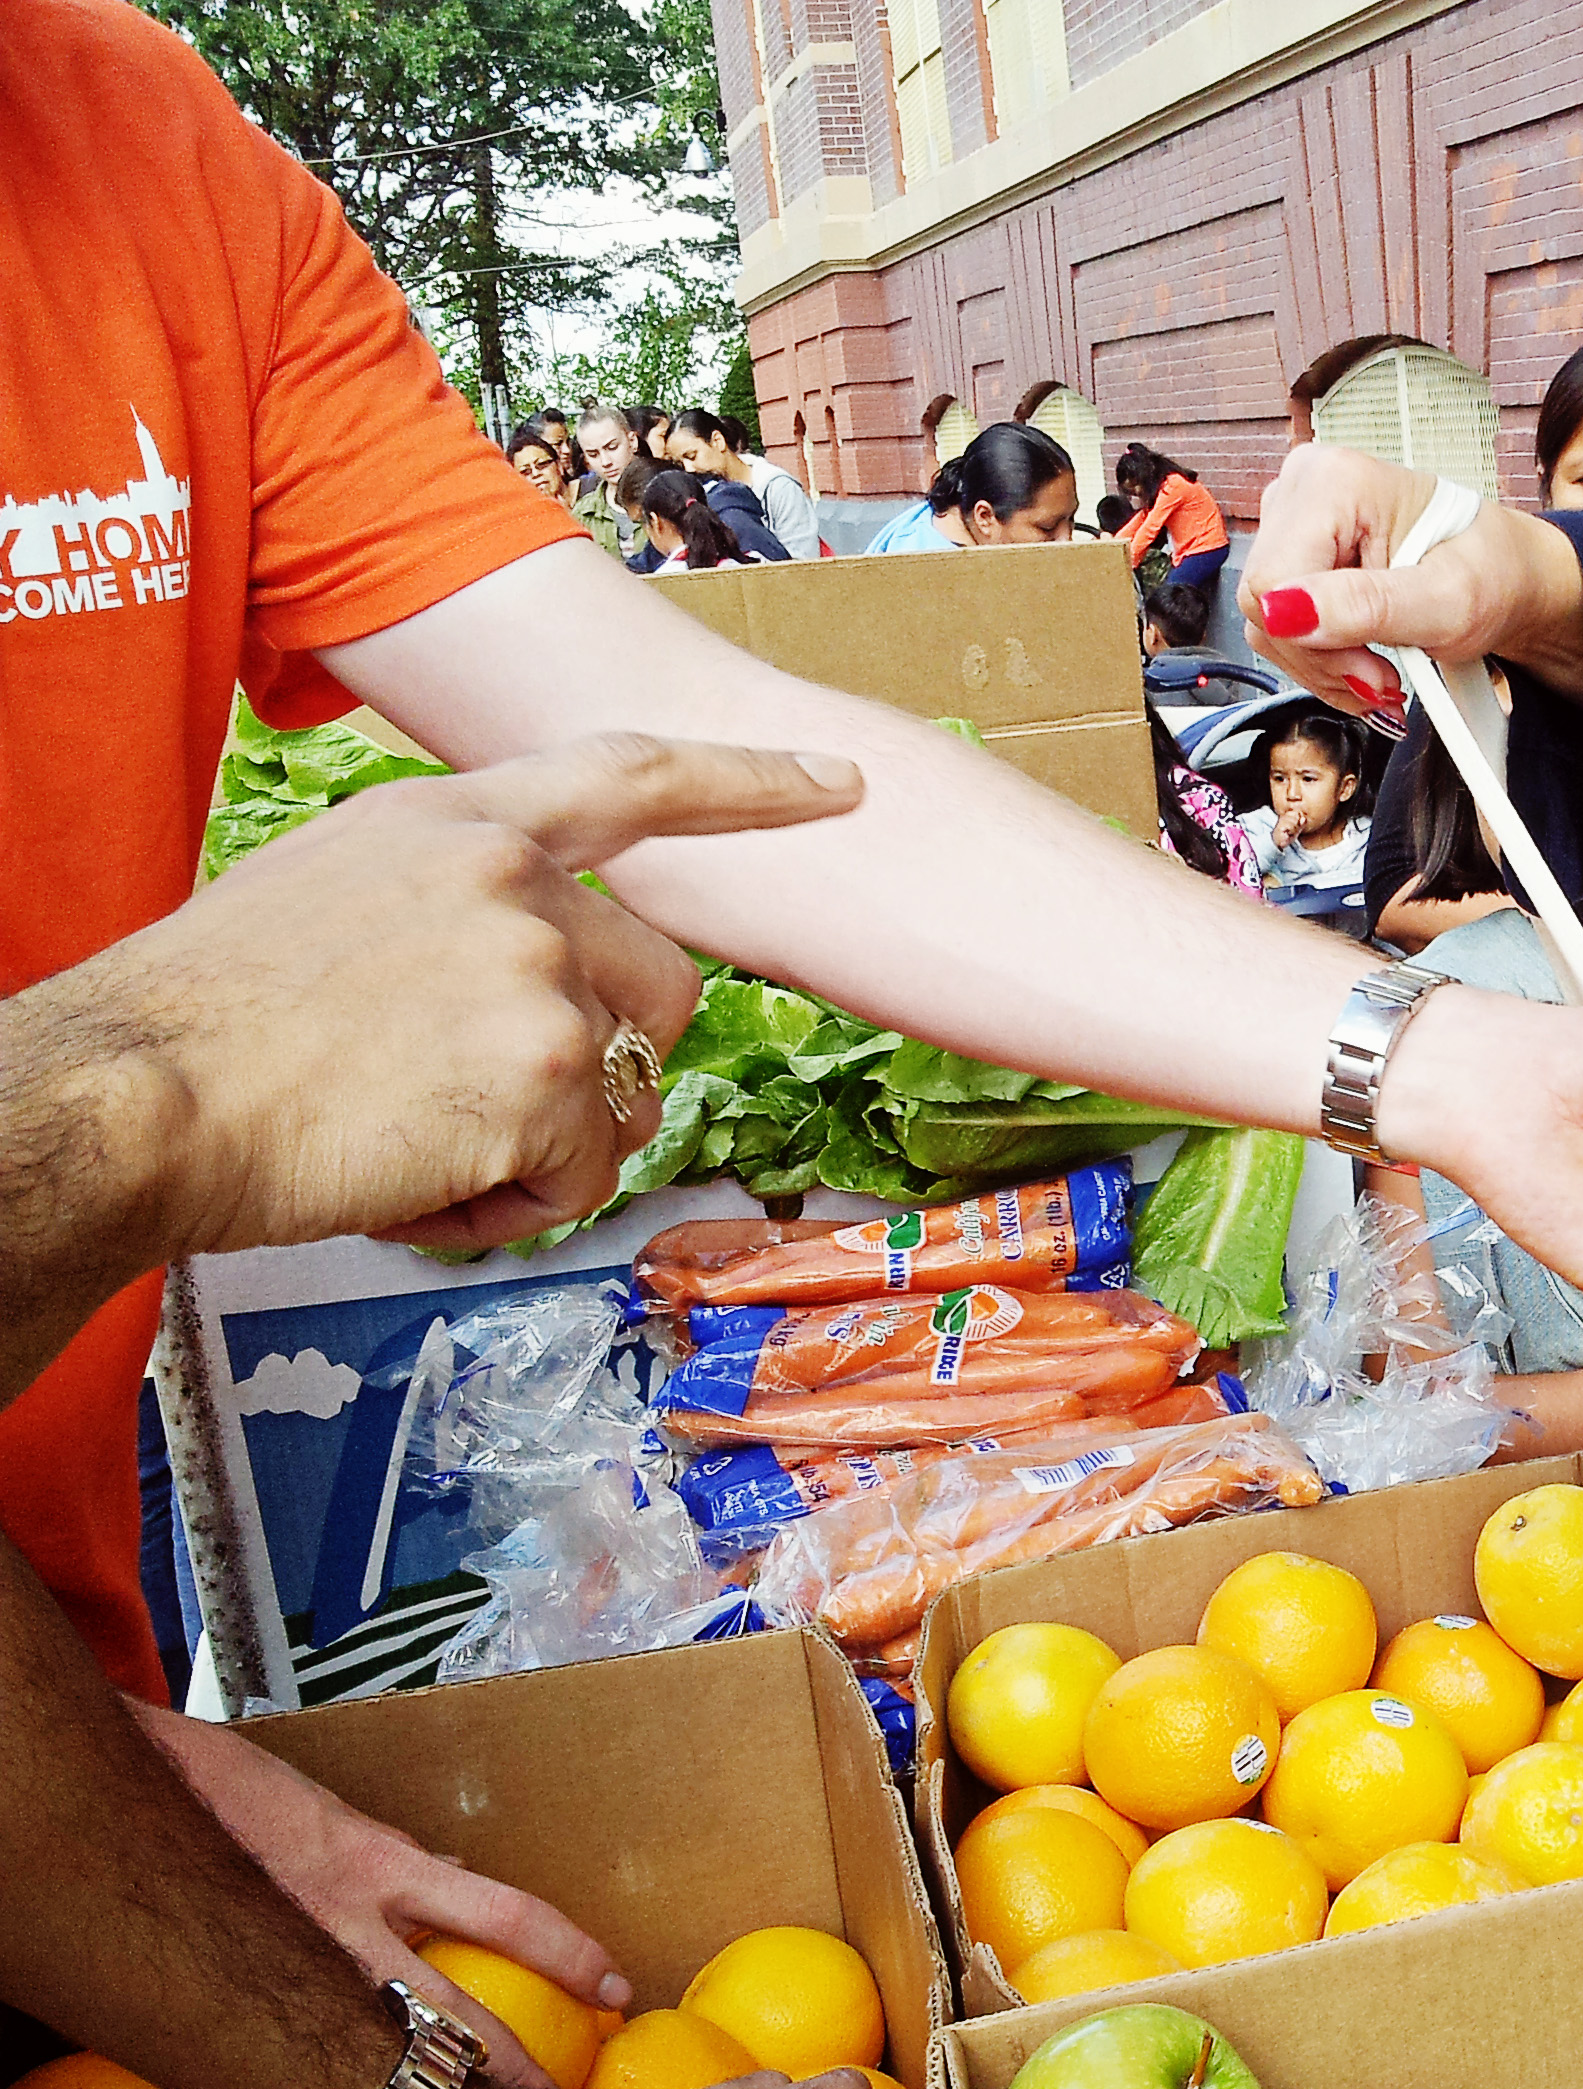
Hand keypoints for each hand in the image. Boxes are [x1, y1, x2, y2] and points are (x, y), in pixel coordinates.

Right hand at [60, 733, 860, 1258]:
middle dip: (605, 1063)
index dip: (747, 787)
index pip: (634, 778)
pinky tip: (413, 1180)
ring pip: (620, 1098)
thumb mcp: (338, 887)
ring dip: (540, 1148)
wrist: (138, 1092)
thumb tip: (535, 956)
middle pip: (662, 988)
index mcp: (458, 824)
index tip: (837, 787)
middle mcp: (515, 884)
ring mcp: (539, 979)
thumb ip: (457, 900)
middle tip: (482, 1101)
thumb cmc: (210, 1018)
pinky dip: (508, 1208)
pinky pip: (582, 1179)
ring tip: (410, 1137)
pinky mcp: (548, 1083)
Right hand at [142, 1709, 629, 2088]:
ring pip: (387, 2052)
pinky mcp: (237, 2003)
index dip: (570, 1955)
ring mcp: (295, 1969)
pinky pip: (301, 2062)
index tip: (613, 1986)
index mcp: (387, 1864)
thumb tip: (445, 1873)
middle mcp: (354, 1921)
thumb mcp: (330, 1816)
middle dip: (517, 2065)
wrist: (128, 1795)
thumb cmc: (225, 1794)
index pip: (511, 1915)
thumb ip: (390, 1858)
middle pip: (461, 2013)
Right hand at [1238, 445, 1582, 713]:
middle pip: (1262, 604)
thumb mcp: (1447, 602)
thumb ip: (1368, 607)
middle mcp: (1304, 489)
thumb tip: (1285, 611)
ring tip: (1382, 673)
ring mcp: (1295, 520)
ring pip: (1266, 622)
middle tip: (1384, 678)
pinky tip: (1362, 661)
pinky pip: (1279, 624)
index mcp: (1335, 481)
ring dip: (1323, 667)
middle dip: (1322, 659)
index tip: (1375, 671)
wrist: (1508, 576)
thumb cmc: (1492, 575)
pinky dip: (1320, 659)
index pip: (1271, 583)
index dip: (1312, 642)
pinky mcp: (1296, 552)